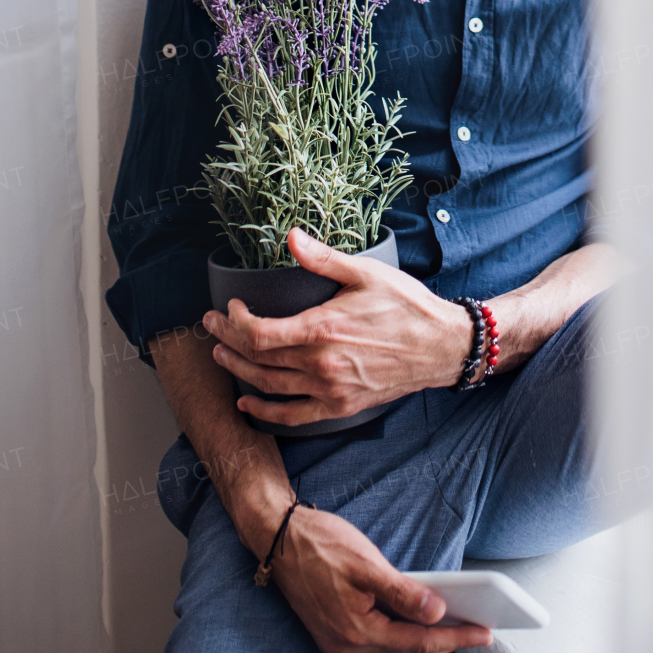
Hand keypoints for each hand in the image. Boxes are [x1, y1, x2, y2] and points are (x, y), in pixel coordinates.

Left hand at [203, 227, 473, 427]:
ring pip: (268, 387)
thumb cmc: (406, 305)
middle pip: (257, 358)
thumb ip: (323, 259)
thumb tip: (291, 236)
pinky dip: (265, 412)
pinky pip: (293, 416)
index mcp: (322, 330)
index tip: (229, 308)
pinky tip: (248, 404)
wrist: (441, 346)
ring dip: (239, 372)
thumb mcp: (366, 272)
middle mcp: (320, 364)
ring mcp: (329, 389)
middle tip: (212, 328)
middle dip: (227, 342)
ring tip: (222, 356)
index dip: (234, 322)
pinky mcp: (340, 406)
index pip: (259, 333)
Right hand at [269, 501, 490, 652]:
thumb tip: (437, 612)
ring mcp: (336, 644)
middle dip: (444, 646)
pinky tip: (411, 628)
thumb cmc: (319, 544)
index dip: (456, 639)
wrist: (277, 539)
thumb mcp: (366, 562)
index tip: (483, 634)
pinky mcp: (332, 636)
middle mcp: (346, 645)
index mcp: (356, 629)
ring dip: (422, 649)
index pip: (419, 643)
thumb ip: (402, 593)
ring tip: (450, 629)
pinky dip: (399, 645)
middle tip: (474, 631)